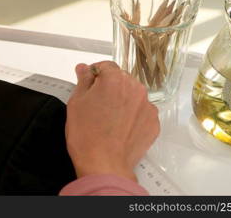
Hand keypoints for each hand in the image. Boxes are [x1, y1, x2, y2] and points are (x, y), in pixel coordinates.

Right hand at [66, 61, 159, 181]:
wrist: (104, 165)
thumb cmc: (87, 135)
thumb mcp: (76, 102)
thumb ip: (83, 80)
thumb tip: (84, 69)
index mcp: (115, 79)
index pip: (106, 66)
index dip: (95, 74)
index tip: (90, 83)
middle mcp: (135, 88)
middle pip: (121, 79)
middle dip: (109, 87)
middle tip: (96, 105)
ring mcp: (147, 106)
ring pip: (132, 95)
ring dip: (122, 101)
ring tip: (108, 119)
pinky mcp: (153, 122)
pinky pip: (141, 112)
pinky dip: (132, 116)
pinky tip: (119, 127)